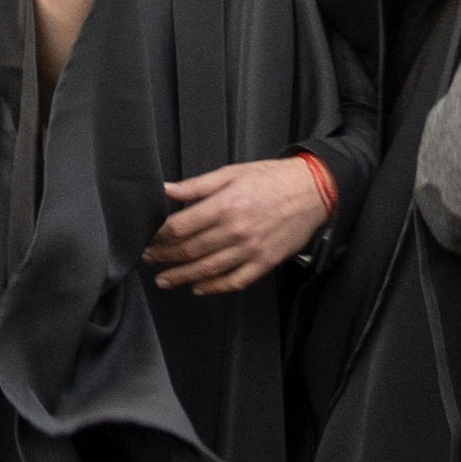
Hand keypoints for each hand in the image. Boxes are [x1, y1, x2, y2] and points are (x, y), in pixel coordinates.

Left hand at [146, 155, 340, 295]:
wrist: (314, 191)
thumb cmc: (272, 178)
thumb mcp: (231, 173)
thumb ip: (196, 186)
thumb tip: (165, 189)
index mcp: (224, 206)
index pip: (180, 227)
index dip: (159, 235)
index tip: (147, 237)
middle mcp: (235, 231)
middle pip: (190, 250)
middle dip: (164, 257)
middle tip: (148, 258)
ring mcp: (251, 250)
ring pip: (208, 269)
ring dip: (182, 277)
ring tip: (164, 280)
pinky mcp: (265, 262)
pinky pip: (235, 281)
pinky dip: (215, 287)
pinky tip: (199, 288)